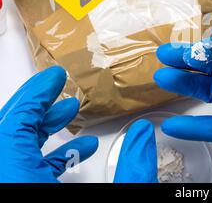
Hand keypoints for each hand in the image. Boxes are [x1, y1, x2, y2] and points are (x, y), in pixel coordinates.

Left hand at [0, 66, 157, 182]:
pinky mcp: (24, 197)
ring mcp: (15, 189)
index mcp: (19, 181)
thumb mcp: (120, 197)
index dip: (35, 95)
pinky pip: (26, 169)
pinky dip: (49, 154)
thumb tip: (141, 134)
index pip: (15, 125)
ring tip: (71, 111)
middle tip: (59, 87)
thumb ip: (131, 168)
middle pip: (9, 133)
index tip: (54, 77)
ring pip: (15, 150)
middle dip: (37, 106)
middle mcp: (10, 183)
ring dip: (43, 127)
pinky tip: (82, 147)